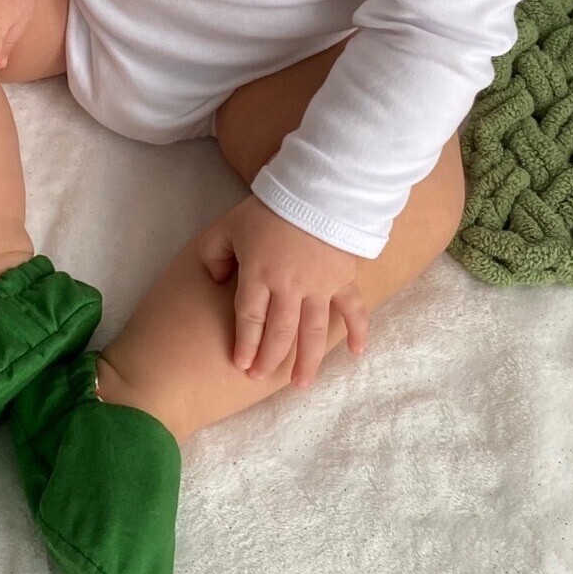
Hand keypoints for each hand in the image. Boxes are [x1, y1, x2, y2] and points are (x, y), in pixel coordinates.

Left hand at [197, 196, 368, 389]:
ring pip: (313, 332)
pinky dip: (358, 331)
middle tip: (260, 378)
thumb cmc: (268, 208)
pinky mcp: (344, 279)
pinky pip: (353, 309)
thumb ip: (213, 254)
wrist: (317, 188)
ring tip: (300, 385)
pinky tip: (356, 354)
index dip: (245, 344)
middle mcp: (289, 288)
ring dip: (307, 361)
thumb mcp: (227, 226)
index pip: (249, 319)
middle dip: (268, 359)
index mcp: (259, 275)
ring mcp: (319, 287)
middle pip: (278, 333)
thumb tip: (216, 281)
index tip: (240, 365)